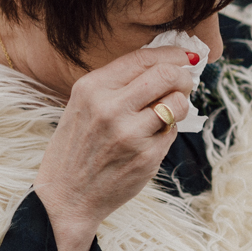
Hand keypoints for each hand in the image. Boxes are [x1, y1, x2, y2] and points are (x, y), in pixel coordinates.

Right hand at [35, 46, 197, 250]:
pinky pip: (172, 132)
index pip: (142, 58)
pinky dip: (167, 131)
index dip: (171, 54)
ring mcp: (129, 134)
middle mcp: (109, 108)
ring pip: (177, 103)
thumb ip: (118, 83)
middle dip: (182, 76)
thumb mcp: (84, 105)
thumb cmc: (78, 147)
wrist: (66, 197)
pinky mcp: (146, 157)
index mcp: (92, 88)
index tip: (185, 56)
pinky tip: (150, 138)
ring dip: (180, 105)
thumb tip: (166, 63)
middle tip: (185, 82)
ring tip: (167, 112)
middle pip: (166, 75)